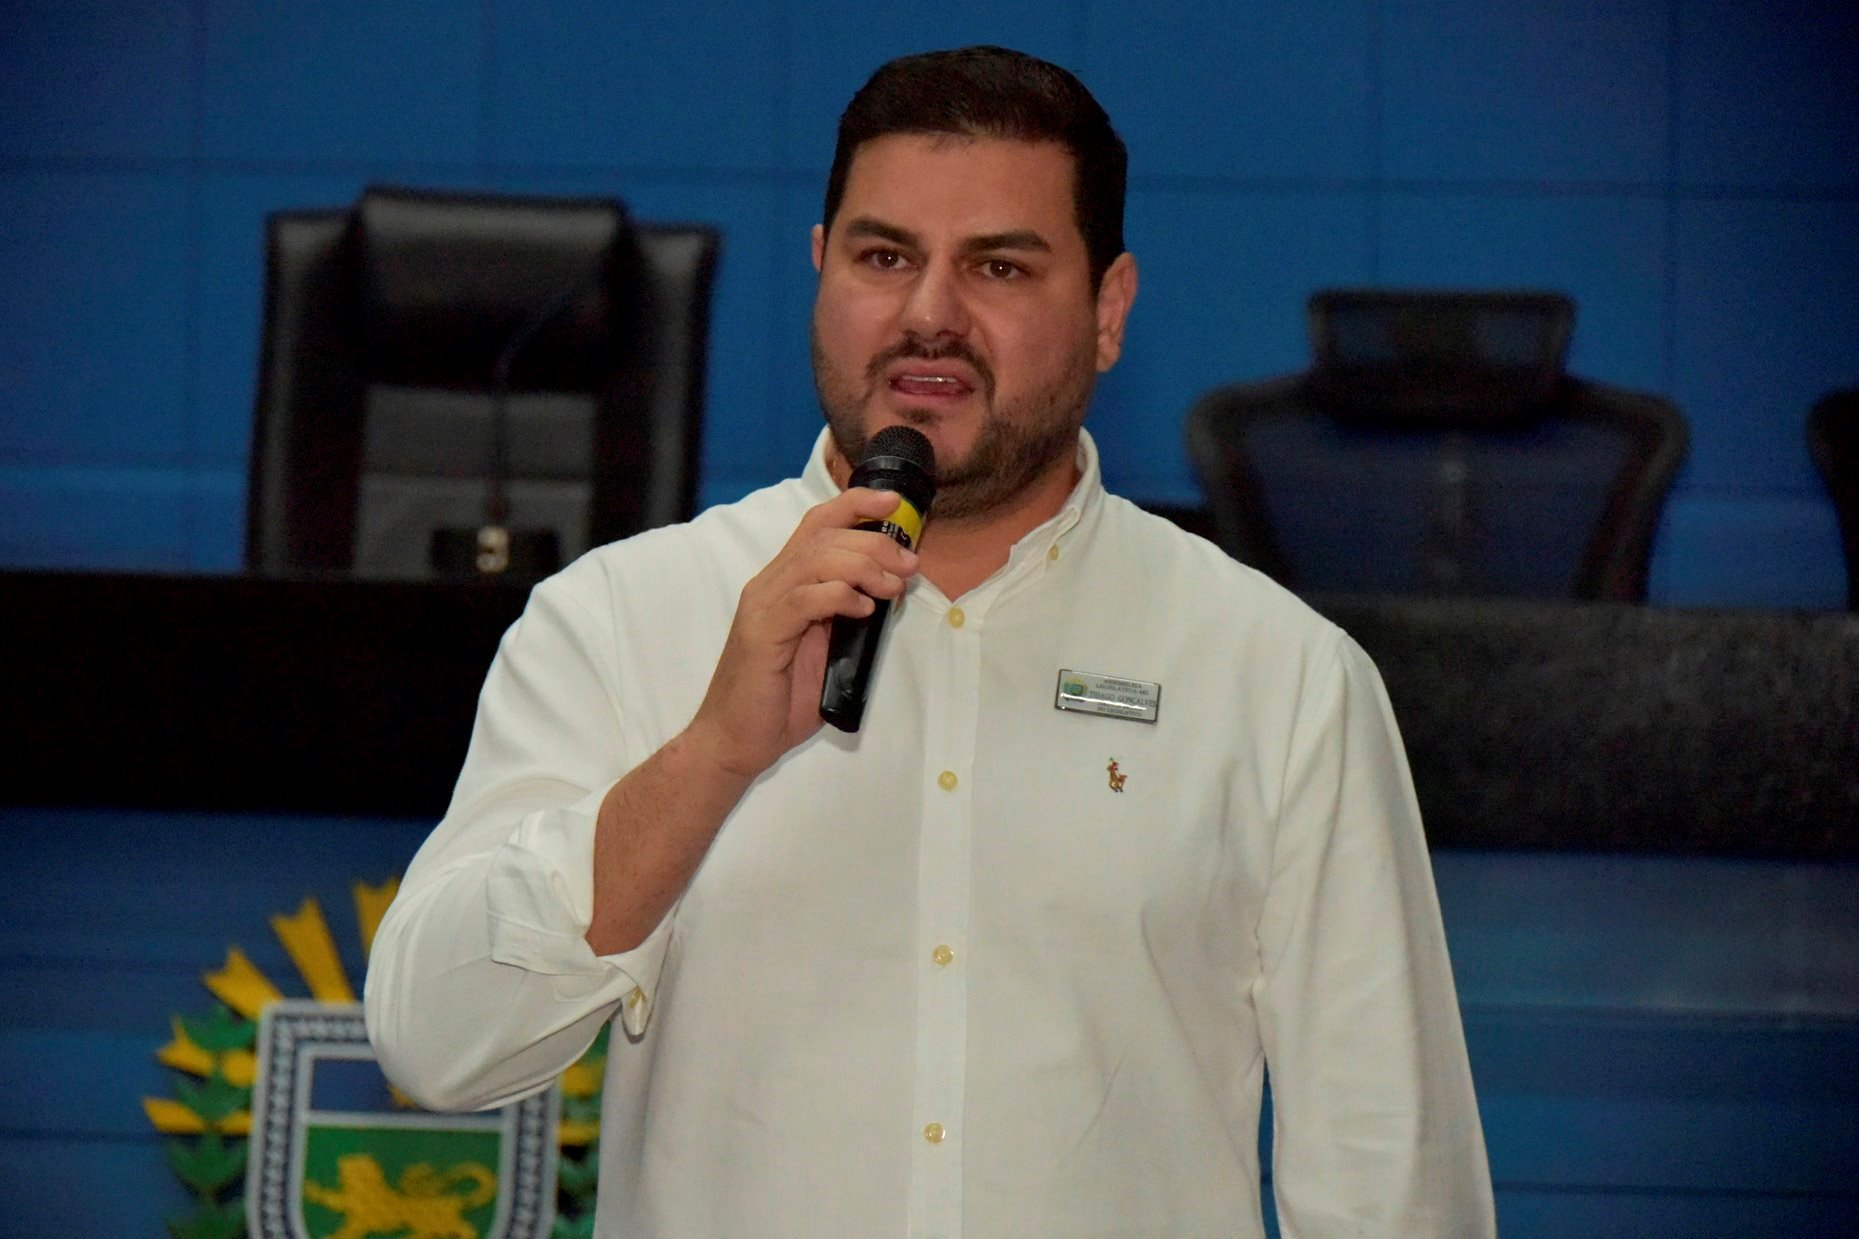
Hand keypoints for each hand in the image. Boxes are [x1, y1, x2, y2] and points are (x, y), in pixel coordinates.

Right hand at [685, 487, 918, 781]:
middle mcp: (769, 585)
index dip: (854, 504)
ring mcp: (762, 607)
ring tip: (893, 587)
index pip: (816, 525)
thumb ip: (846, 616)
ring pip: (815, 560)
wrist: (735, 741)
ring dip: (863, 566)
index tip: (893, 503)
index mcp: (783, 583)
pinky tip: (862, 608)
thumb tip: (888, 591)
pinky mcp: (762, 634)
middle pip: (823, 536)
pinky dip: (838, 596)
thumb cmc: (780, 699)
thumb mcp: (824, 648)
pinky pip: (804, 599)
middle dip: (873, 542)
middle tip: (908, 565)